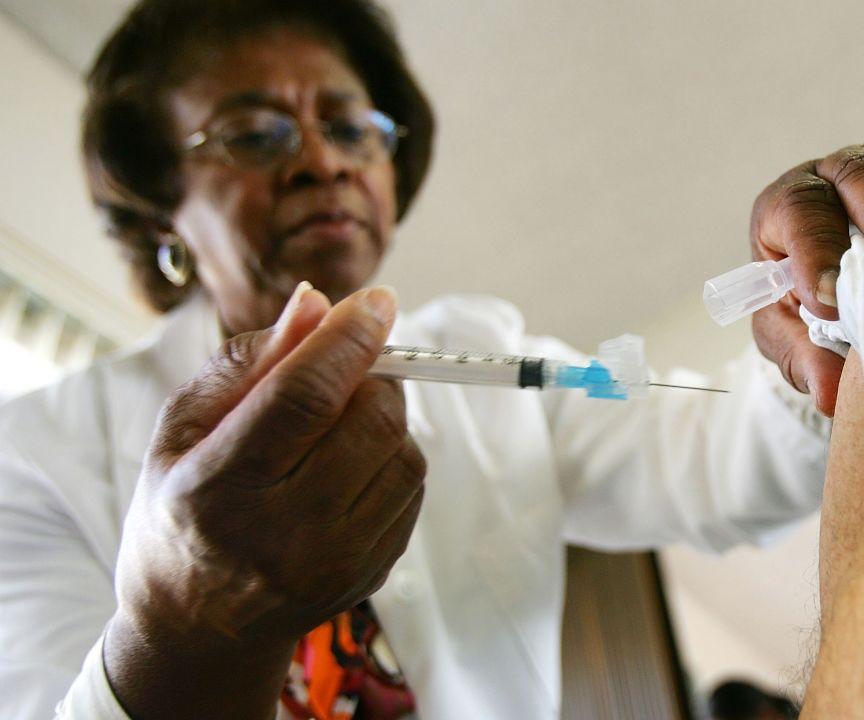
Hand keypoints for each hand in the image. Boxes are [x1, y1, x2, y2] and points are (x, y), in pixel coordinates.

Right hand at [105, 284, 426, 718]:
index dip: (349, 338)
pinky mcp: (371, 575)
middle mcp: (281, 534)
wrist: (197, 624)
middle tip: (348, 371)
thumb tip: (317, 302)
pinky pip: (412, 491)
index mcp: (218, 487)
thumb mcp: (184, 428)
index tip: (376, 301)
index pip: (305, 397)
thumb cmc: (183, 507)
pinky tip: (351, 465)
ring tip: (340, 425)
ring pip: (404, 455)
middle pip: (370, 423)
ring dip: (386, 418)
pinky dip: (393, 459)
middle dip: (372, 376)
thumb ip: (249, 360)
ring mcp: (333, 563)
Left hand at [749, 111, 863, 415]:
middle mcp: (839, 174)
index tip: (831, 300)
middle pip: (860, 168)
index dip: (815, 248)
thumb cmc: (814, 307)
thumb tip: (830, 391)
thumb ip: (807, 357)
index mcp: (792, 208)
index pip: (797, 209)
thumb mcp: (797, 337)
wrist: (854, 286)